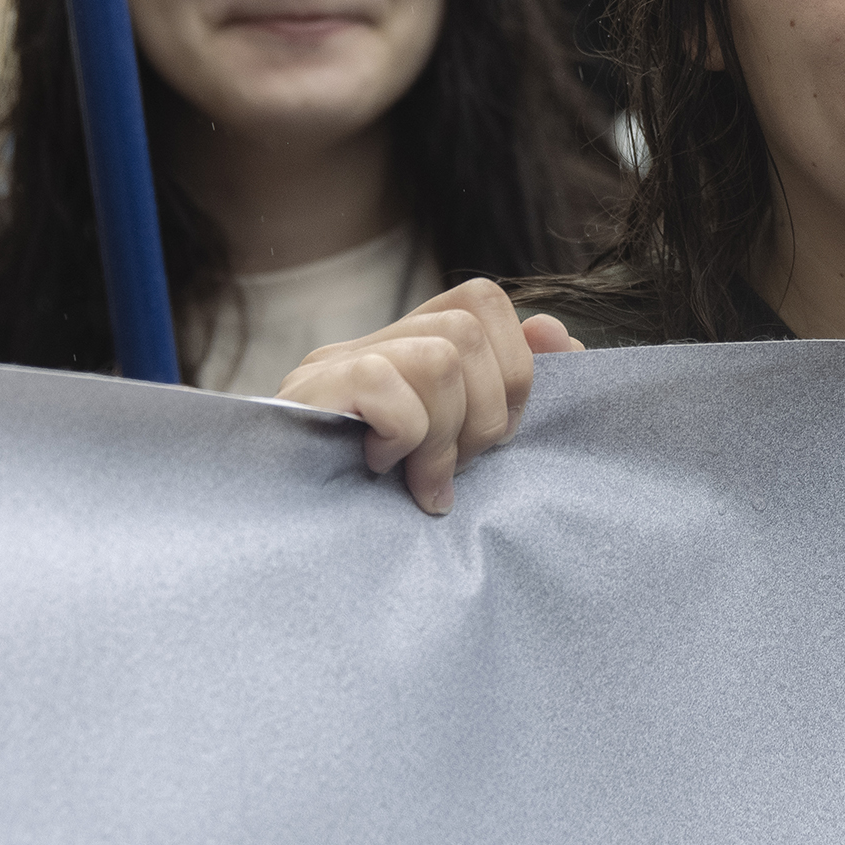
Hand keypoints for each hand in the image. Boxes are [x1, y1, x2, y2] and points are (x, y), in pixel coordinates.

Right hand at [272, 278, 578, 513]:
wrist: (291, 544)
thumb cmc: (387, 502)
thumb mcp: (466, 445)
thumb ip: (513, 389)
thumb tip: (554, 331)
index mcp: (410, 346)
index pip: (481, 300)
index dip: (512, 365)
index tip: (498, 434)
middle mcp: (370, 342)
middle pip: (468, 329)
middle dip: (484, 413)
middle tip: (458, 467)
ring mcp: (333, 363)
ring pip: (438, 357)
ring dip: (445, 434)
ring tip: (421, 479)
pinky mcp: (307, 391)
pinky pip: (383, 382)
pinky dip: (401, 434)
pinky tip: (380, 468)